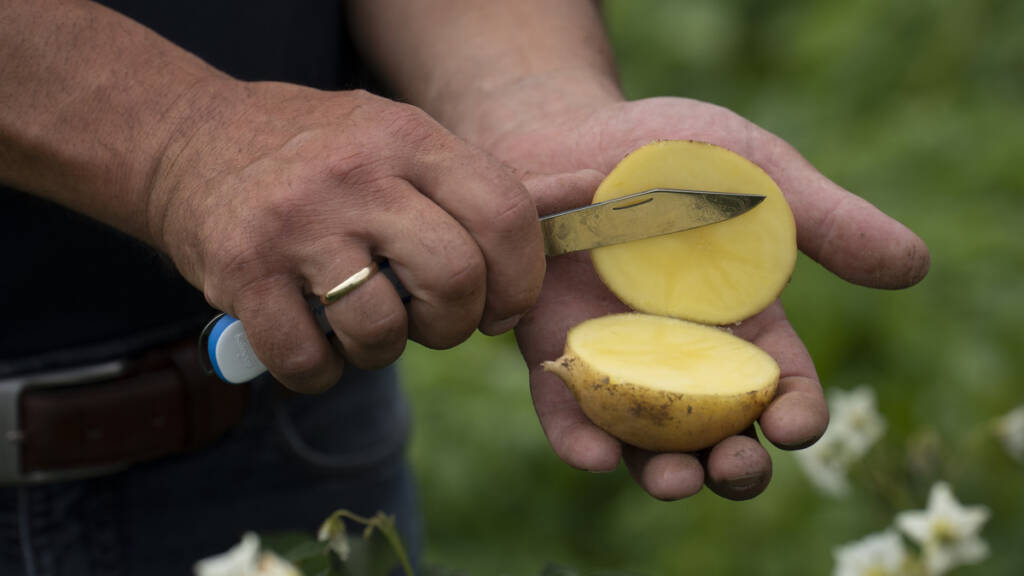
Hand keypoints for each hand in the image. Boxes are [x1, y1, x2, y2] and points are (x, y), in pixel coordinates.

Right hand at [149, 81, 544, 391]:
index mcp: (407, 138)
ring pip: (381, 329)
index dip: (520, 279)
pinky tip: (315, 345)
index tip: (503, 308)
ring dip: (383, 351)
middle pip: (453, 278)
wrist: (190, 140)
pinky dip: (321, 373)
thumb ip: (457, 188)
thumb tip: (524, 271)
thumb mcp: (392, 137)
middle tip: (433, 322)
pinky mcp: (241, 272)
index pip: (504, 213)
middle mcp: (355, 176)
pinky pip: (307, 361)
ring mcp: (296, 224)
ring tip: (365, 325)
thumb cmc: (315, 155)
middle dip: (455, 324)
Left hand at [485, 96, 930, 499]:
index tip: (793, 424)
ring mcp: (621, 361)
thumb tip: (915, 265)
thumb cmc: (675, 152)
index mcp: (746, 326)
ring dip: (665, 473)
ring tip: (673, 478)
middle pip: (720, 437)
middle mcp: (686, 357)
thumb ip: (824, 219)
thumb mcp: (757, 174)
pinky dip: (582, 438)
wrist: (573, 131)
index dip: (796, 416)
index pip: (783, 390)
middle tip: (734, 467)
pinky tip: (594, 453)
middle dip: (734, 468)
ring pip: (649, 443)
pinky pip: (569, 411)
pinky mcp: (559, 353)